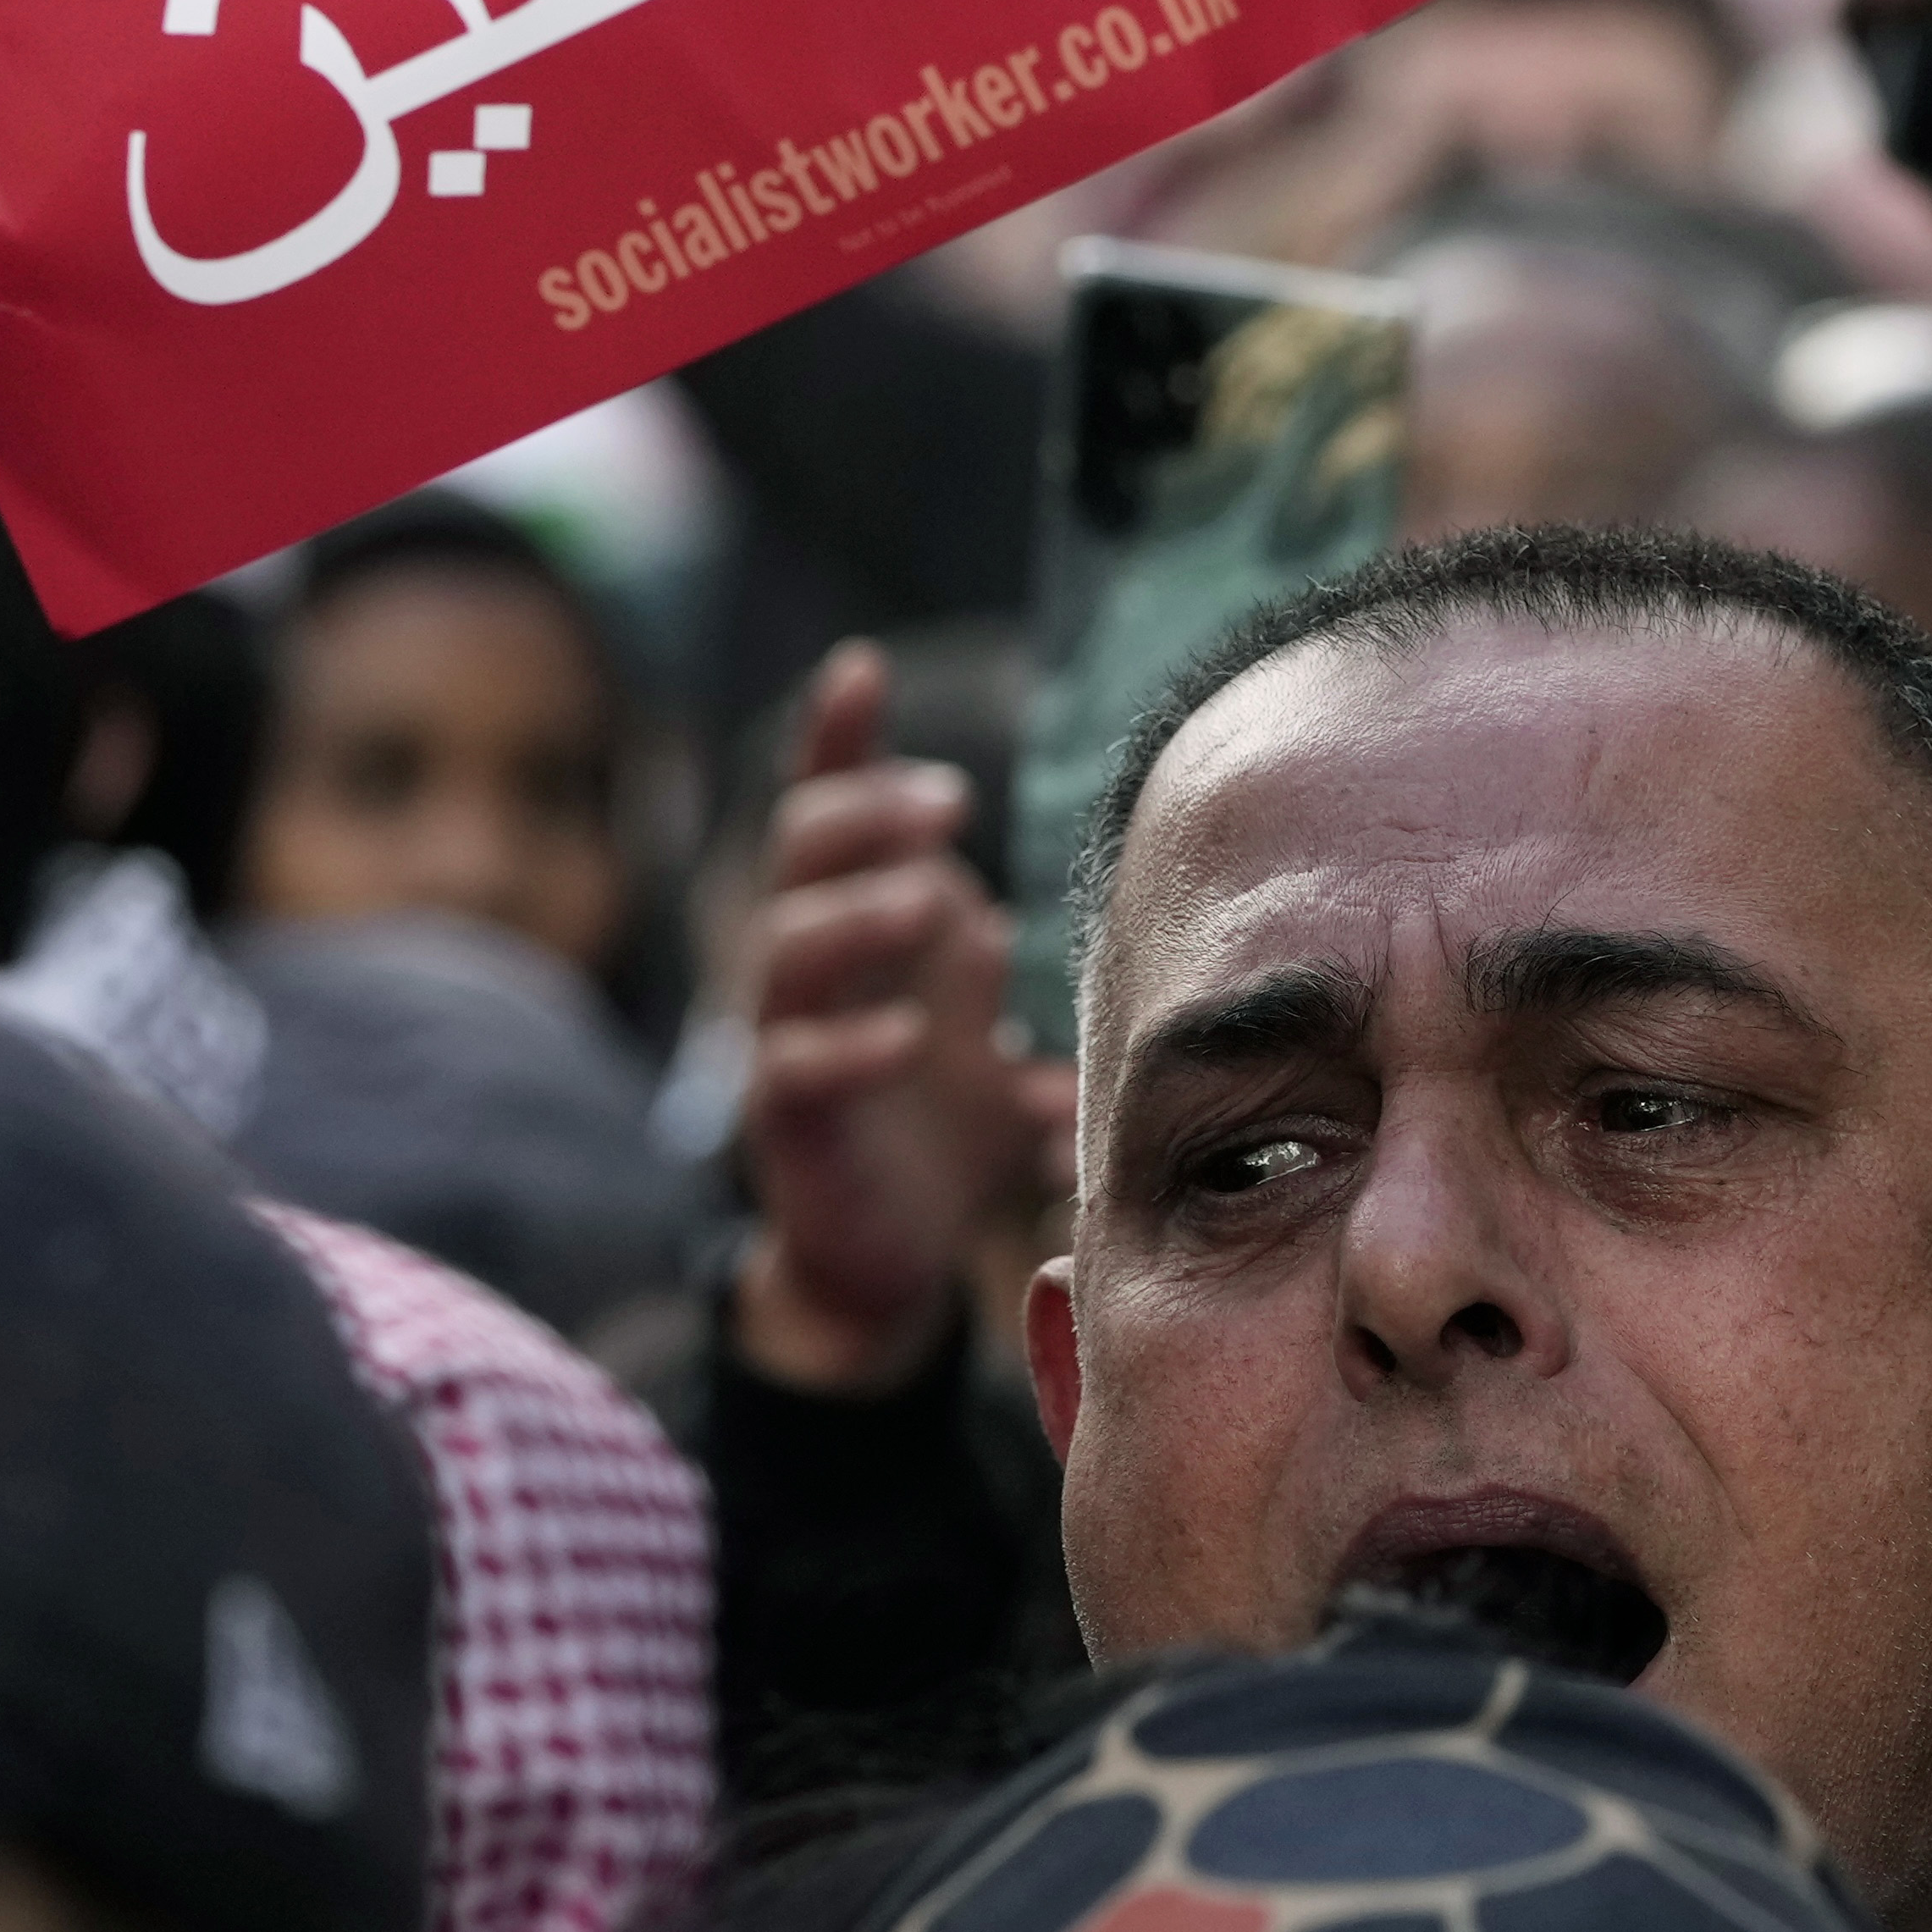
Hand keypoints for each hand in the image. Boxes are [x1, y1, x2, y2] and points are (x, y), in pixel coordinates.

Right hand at [731, 643, 1062, 1396]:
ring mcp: (790, 1040)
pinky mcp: (788, 1124)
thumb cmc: (949, 1130)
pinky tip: (907, 1035)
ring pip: (786, 950)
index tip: (862, 667)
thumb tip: (1145, 931)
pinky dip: (849, 1045)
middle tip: (952, 807)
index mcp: (862, 923)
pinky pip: (795, 1068)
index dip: (837, 738)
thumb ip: (1048, 982)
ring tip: (931, 902)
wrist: (887, 1264)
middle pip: (801, 854)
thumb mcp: (1007, 1032)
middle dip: (867, 814)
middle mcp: (814, 967)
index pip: (832, 809)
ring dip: (857, 914)